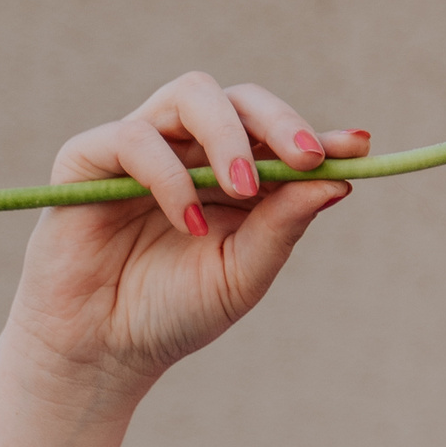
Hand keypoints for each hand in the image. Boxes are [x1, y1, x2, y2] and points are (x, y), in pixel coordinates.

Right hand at [3, 72, 369, 401]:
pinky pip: (135, 138)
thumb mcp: (243, 272)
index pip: (277, 138)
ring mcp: (141, 147)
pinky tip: (189, 223)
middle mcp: (189, 151)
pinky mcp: (89, 156)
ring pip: (191, 95)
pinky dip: (170, 176)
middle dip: (278, 122)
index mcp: (232, 176)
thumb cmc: (175, 312)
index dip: (317, 136)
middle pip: (238, 98)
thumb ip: (283, 225)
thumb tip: (337, 180)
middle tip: (306, 156)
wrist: (104, 350)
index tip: (356, 147)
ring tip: (243, 191)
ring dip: (228, 137)